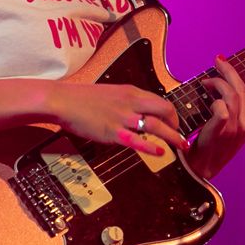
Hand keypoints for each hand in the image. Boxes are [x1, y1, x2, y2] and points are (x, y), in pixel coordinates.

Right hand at [48, 82, 189, 155]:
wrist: (63, 101)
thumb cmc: (82, 99)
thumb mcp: (111, 94)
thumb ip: (126, 102)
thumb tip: (137, 114)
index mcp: (131, 92)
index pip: (159, 100)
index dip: (171, 113)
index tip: (174, 123)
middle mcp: (131, 102)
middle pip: (164, 109)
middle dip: (176, 123)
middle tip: (180, 135)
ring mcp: (123, 117)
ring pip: (155, 125)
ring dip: (171, 136)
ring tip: (181, 145)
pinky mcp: (113, 132)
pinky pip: (137, 141)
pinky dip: (151, 147)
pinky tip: (161, 152)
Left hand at [188, 55, 244, 178]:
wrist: (203, 169)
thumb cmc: (213, 145)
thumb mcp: (231, 126)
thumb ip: (237, 108)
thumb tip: (240, 87)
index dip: (235, 73)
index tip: (223, 62)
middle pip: (241, 88)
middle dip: (228, 71)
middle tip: (216, 61)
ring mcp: (237, 128)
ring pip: (232, 95)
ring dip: (217, 83)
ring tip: (206, 82)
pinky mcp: (224, 131)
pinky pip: (222, 108)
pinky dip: (214, 100)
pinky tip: (207, 100)